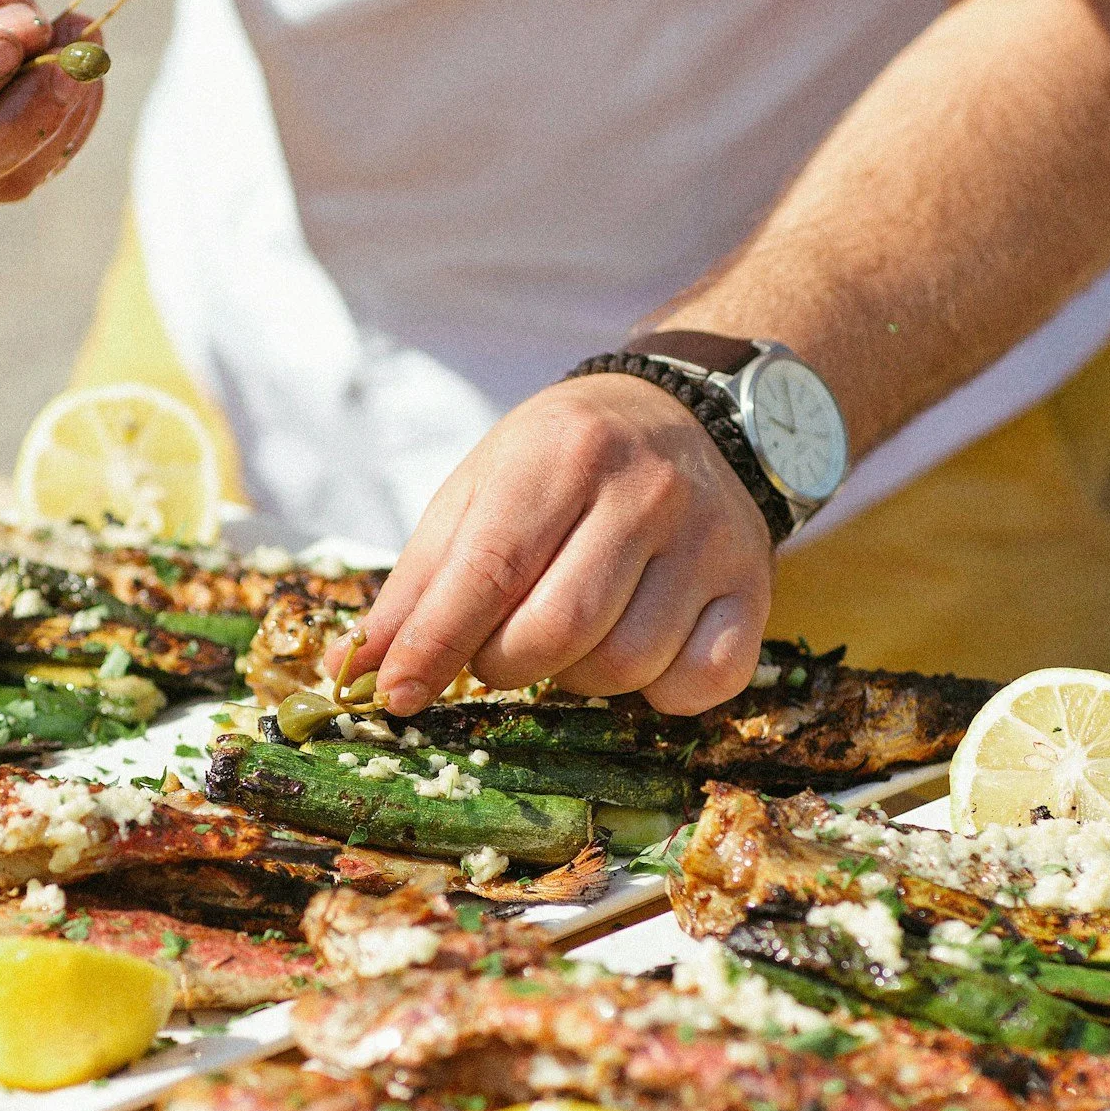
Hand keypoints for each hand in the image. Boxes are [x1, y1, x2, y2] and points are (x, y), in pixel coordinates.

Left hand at [329, 373, 774, 716]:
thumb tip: (355, 668)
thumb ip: (418, 582)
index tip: (396, 695)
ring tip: (570, 636)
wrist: (688, 415)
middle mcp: (647, 491)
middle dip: (505, 665)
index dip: (436, 644)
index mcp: (563, 453)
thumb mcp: (480, 491)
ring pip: (626, 666)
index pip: (490, 570)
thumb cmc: (562, 465)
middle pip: (559, 630)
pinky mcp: (754, 588)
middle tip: (497, 652)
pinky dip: (657, 693)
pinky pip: (699, 683)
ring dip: (577, 680)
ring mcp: (710, 540)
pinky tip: (639, 651)